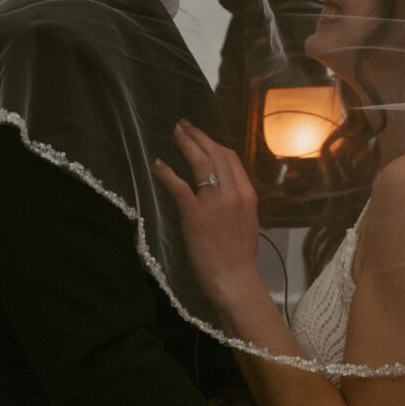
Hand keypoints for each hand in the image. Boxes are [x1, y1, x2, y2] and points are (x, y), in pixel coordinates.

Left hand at [152, 120, 260, 306]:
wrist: (235, 279)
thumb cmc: (239, 255)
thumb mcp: (247, 220)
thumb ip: (237, 200)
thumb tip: (224, 186)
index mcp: (247, 194)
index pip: (231, 158)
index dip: (214, 143)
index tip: (202, 136)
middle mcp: (233, 193)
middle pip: (215, 154)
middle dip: (198, 136)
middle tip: (184, 126)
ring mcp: (214, 203)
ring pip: (200, 163)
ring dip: (186, 144)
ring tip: (175, 133)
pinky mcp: (195, 215)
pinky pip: (179, 187)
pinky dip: (167, 172)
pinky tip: (158, 164)